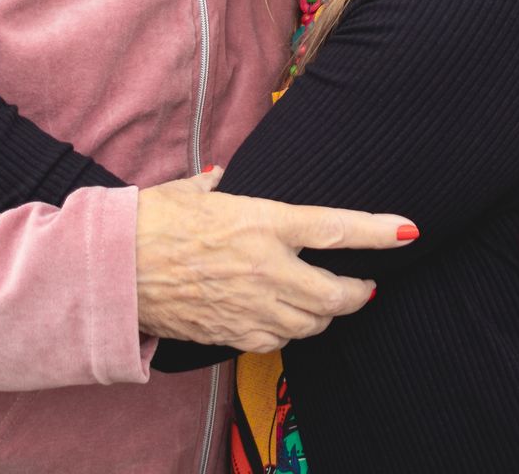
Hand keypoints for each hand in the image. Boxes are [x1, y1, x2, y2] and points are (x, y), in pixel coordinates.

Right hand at [136, 168, 417, 353]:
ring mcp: (248, 306)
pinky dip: (287, 333)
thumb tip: (221, 177)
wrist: (109, 270)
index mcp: (261, 221)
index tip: (408, 231)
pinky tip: (281, 320)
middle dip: (357, 293)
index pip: (334, 228)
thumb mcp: (190, 190)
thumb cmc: (148, 220)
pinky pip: (276, 341)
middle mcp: (264, 267)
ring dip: (323, 316)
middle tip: (363, 287)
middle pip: (334, 295)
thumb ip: (216, 184)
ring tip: (323, 303)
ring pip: (310, 324)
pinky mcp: (229, 333)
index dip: (377, 232)